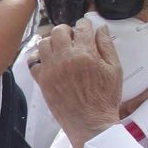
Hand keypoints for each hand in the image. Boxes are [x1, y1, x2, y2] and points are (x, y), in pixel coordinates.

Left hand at [32, 20, 122, 147]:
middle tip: (72, 38)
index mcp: (86, 54)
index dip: (84, 25)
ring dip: (52, 43)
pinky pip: (33, 62)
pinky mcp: (42, 80)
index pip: (81, 27)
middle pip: (59, 31)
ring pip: (43, 43)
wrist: (90, 122)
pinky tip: (49, 61)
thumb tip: (101, 29)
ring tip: (61, 49)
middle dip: (66, 31)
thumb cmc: (104, 98)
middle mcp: (65, 58)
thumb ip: (107, 46)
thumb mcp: (114, 69)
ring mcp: (51, 69)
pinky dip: (39, 59)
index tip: (85, 27)